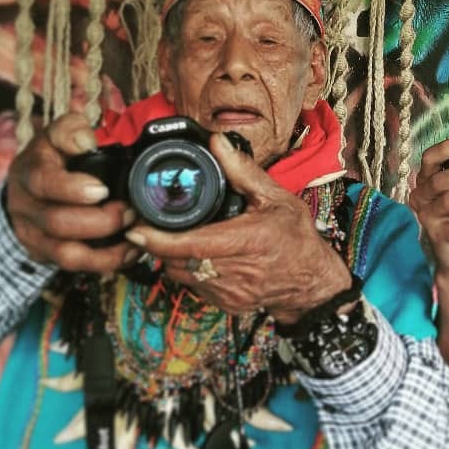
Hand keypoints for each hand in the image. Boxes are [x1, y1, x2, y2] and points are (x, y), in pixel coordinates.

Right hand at [5, 113, 140, 273]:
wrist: (22, 193)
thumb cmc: (49, 160)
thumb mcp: (55, 135)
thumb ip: (72, 130)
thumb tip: (87, 142)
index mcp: (29, 171)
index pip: (42, 181)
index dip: (71, 188)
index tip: (101, 189)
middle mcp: (26, 207)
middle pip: (57, 223)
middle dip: (100, 221)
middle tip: (128, 211)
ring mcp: (34, 235)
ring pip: (66, 253)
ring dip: (105, 248)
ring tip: (132, 232)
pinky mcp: (46, 255)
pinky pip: (76, 267)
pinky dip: (107, 262)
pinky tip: (130, 251)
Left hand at [125, 132, 351, 320]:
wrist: (312, 282)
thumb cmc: (296, 238)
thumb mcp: (275, 198)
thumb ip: (242, 171)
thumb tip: (217, 143)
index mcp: (246, 241)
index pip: (189, 244)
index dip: (157, 239)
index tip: (136, 229)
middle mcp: (235, 271)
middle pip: (178, 260)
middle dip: (161, 243)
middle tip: (154, 224)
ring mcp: (229, 292)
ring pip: (181, 274)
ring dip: (174, 257)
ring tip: (179, 237)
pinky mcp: (226, 304)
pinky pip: (194, 286)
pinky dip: (190, 269)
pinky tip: (201, 254)